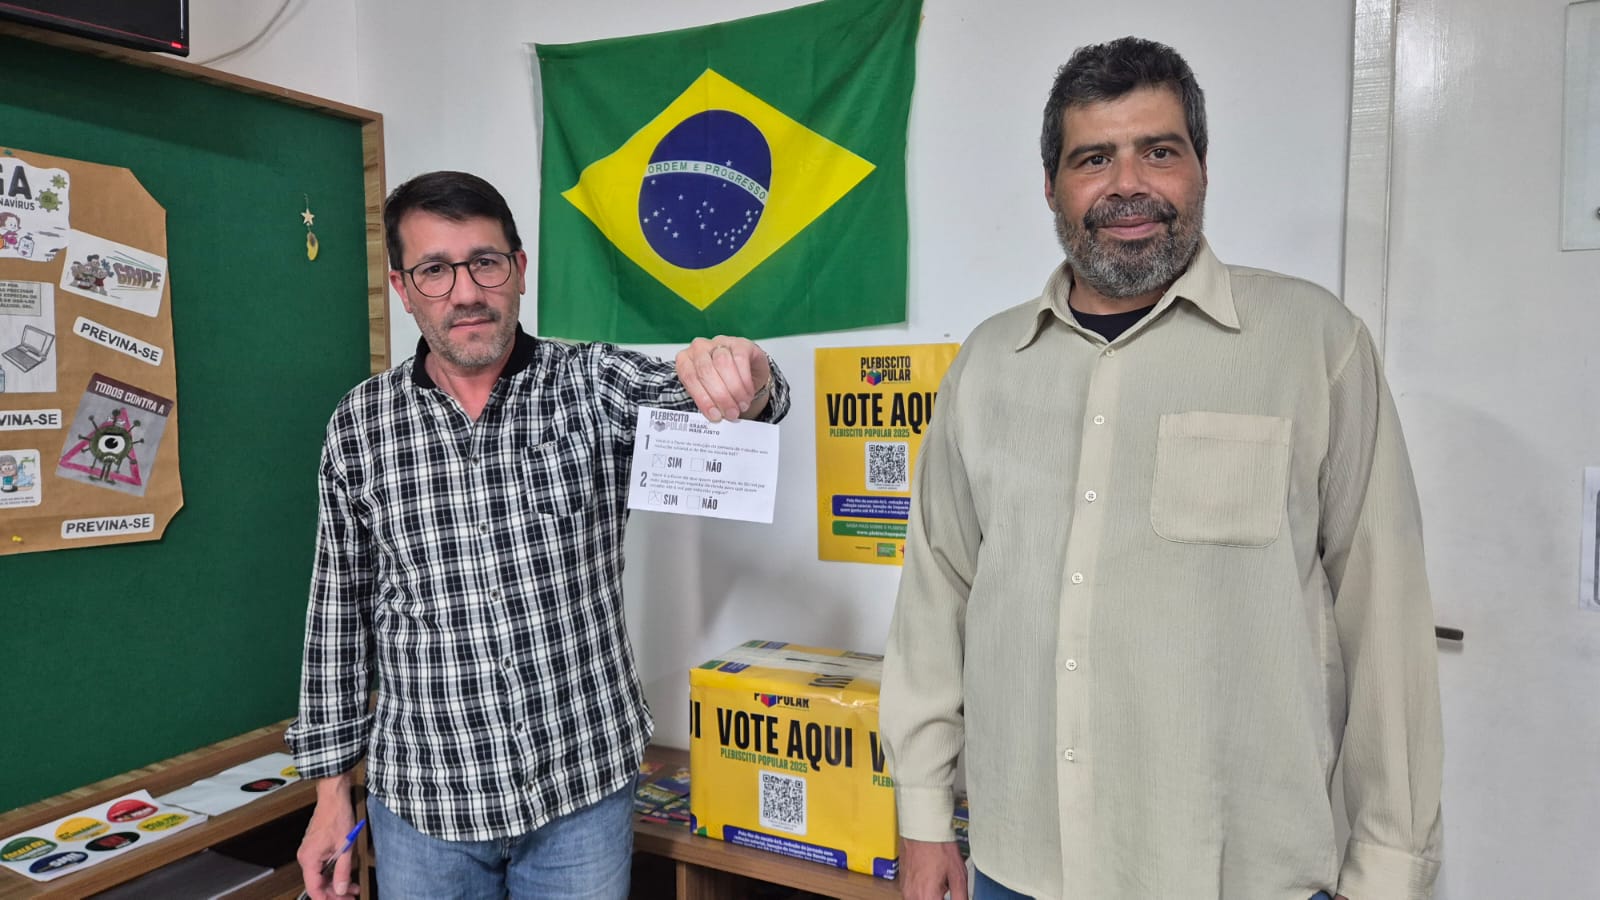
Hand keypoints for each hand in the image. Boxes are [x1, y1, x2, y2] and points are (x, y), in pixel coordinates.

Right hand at [296, 781, 359, 898]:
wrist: (334, 797)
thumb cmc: (337, 816)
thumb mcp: (345, 847)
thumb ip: (342, 871)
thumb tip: (341, 889)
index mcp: (309, 859)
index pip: (314, 889)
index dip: (326, 899)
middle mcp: (306, 857)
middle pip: (317, 884)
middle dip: (335, 893)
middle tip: (350, 897)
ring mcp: (310, 852)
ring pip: (321, 876)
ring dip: (336, 883)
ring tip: (353, 888)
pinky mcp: (315, 848)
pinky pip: (322, 867)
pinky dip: (333, 873)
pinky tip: (346, 876)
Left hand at [675, 335, 770, 421]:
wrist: (746, 373)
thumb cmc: (723, 383)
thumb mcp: (709, 393)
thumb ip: (707, 400)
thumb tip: (714, 415)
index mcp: (686, 360)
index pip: (689, 377)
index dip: (702, 398)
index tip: (714, 415)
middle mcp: (700, 348)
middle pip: (705, 370)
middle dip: (720, 396)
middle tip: (731, 412)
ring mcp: (720, 343)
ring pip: (723, 364)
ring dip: (734, 389)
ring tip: (741, 405)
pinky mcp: (740, 343)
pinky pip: (741, 360)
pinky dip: (745, 381)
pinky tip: (748, 393)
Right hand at [899, 838, 966, 899]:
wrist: (922, 829)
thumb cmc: (939, 847)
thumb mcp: (958, 875)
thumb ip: (961, 897)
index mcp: (927, 897)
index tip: (952, 897)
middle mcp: (912, 896)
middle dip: (939, 899)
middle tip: (946, 890)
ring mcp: (905, 890)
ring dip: (930, 897)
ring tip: (940, 885)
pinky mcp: (902, 884)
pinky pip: (913, 896)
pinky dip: (923, 893)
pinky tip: (932, 880)